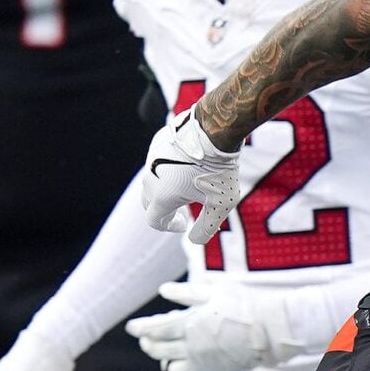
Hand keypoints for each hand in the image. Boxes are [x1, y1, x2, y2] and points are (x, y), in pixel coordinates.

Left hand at [127, 281, 292, 370]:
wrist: (270, 330)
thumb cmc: (243, 305)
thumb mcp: (213, 292)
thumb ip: (186, 293)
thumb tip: (163, 290)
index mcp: (188, 325)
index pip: (154, 330)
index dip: (139, 328)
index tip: (131, 327)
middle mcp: (191, 348)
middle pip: (157, 350)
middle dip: (148, 343)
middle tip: (147, 337)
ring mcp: (202, 364)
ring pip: (171, 368)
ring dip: (165, 359)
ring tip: (167, 351)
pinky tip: (187, 362)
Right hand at [140, 111, 243, 244]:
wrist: (214, 130)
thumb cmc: (218, 170)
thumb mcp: (219, 205)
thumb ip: (206, 228)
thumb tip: (194, 240)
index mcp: (160, 197)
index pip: (154, 221)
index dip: (169, 226)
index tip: (185, 223)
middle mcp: (150, 178)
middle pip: (149, 202)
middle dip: (164, 209)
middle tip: (184, 209)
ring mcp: (151, 158)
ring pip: (154, 180)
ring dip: (166, 188)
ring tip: (189, 185)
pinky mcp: (158, 142)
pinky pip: (159, 160)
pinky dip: (169, 168)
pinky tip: (189, 164)